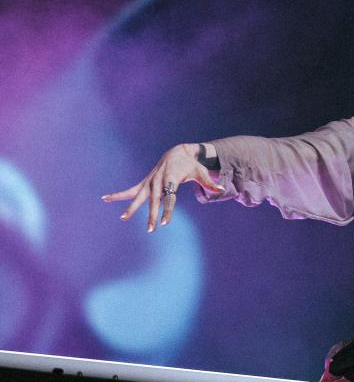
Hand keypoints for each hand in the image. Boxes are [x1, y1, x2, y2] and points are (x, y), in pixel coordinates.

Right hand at [102, 143, 223, 231]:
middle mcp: (158, 181)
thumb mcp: (201, 172)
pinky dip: (118, 195)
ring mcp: (150, 181)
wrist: (178, 152)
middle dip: (151, 215)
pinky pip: (130, 190)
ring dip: (131, 207)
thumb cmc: (191, 164)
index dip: (168, 210)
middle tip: (150, 229)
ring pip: (138, 196)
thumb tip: (221, 189)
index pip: (169, 197)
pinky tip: (105, 198)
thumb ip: (209, 182)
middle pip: (154, 200)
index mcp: (171, 179)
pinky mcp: (145, 182)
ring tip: (123, 218)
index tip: (165, 223)